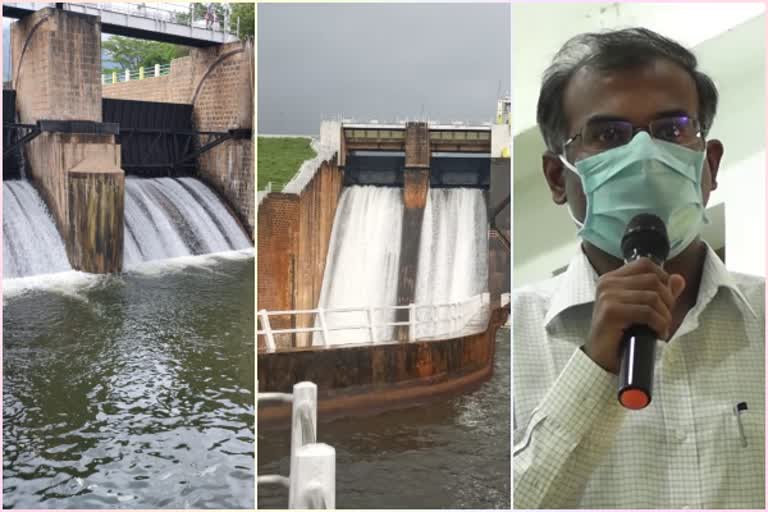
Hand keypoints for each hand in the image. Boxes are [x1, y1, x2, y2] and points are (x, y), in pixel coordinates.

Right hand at [585, 258, 685, 373]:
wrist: (601, 358)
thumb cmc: (619, 334)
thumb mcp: (641, 308)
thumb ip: (659, 292)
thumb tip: (679, 279)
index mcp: (612, 278)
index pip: (645, 264)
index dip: (663, 278)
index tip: (665, 298)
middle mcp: (607, 283)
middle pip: (653, 280)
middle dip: (667, 300)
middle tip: (665, 317)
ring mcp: (608, 296)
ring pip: (652, 297)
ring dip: (664, 315)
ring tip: (661, 328)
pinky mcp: (611, 311)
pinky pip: (647, 312)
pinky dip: (659, 324)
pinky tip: (657, 333)